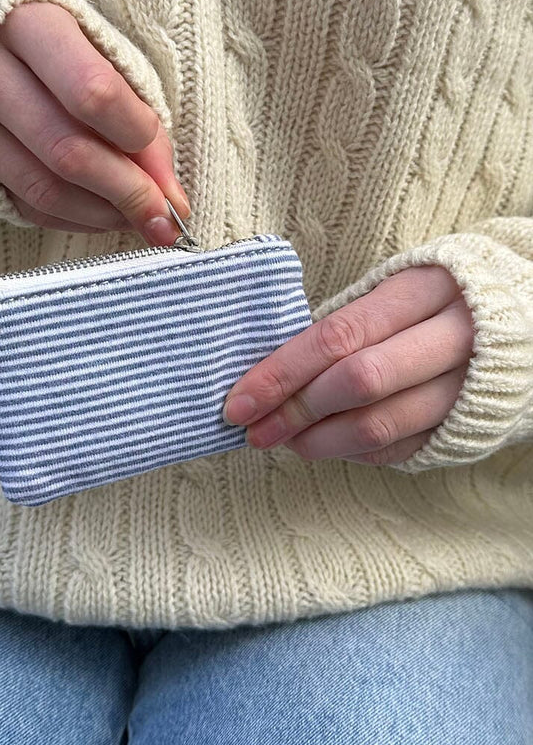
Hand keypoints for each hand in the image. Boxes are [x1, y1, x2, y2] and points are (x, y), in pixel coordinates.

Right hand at [0, 0, 189, 243]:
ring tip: (138, 221)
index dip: (136, 137)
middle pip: (66, 150)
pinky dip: (72, 219)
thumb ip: (137, 113)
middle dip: (127, 193)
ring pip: (42, 186)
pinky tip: (103, 217)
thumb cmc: (52, 43)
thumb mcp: (98, 51)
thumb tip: (169, 192)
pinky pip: (23, 203)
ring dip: (101, 215)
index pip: (91, 91)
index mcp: (28, 23)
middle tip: (165, 221)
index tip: (165, 164)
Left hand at [222, 266, 474, 465]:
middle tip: (255, 431)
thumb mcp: (396, 291)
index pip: (338, 336)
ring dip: (320, 442)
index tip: (239, 401)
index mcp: (423, 290)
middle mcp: (452, 338)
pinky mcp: (466, 424)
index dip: (282, 373)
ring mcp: (464, 387)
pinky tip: (325, 447)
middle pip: (359, 382)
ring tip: (284, 443)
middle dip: (295, 412)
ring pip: (380, 425)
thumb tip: (269, 371)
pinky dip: (353, 453)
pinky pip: (400, 449)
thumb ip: (342, 325)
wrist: (527, 319)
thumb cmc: (436, 302)